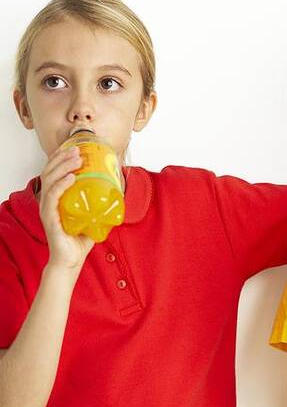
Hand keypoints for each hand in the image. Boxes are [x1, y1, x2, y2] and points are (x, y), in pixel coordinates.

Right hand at [39, 146, 94, 269]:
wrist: (72, 260)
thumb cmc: (79, 238)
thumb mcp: (92, 215)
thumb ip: (100, 202)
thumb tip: (119, 190)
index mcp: (56, 196)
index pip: (54, 171)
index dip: (61, 157)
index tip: (75, 147)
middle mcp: (49, 199)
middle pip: (50, 171)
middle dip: (63, 157)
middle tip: (78, 149)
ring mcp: (48, 208)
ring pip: (50, 180)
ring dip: (63, 166)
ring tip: (76, 158)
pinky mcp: (50, 218)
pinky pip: (52, 197)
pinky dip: (61, 185)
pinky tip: (70, 177)